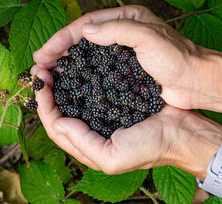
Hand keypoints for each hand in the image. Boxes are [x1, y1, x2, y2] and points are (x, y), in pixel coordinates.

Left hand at [29, 67, 221, 173]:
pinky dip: (84, 75)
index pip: (56, 126)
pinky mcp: (117, 98)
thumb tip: (57, 124)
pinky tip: (79, 63)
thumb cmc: (150, 148)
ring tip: (55, 62)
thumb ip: (82, 144)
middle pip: (61, 109)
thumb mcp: (113, 157)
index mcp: (88, 145)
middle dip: (49, 89)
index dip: (44, 105)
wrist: (182, 133)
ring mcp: (105, 112)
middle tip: (41, 68)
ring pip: (76, 96)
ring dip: (64, 80)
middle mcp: (93, 128)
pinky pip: (95, 86)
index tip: (39, 84)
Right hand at [32, 5, 203, 108]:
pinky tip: (70, 81)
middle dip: (60, 49)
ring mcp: (122, 52)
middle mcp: (123, 32)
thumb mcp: (147, 37)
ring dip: (68, 62)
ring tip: (48, 72)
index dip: (64, 37)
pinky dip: (82, 74)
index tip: (45, 51)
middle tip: (39, 63)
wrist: (196, 81)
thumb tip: (84, 31)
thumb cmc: (177, 57)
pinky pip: (98, 69)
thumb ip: (116, 30)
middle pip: (84, 38)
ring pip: (88, 54)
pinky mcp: (125, 70)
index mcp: (127, 18)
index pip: (88, 23)